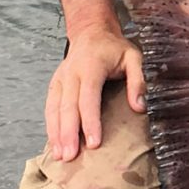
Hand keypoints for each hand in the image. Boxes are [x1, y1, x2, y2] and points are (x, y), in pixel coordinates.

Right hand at [46, 24, 142, 162]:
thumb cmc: (114, 48)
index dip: (90, 121)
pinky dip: (50, 126)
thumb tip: (139, 107)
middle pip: (68, 106)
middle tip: (71, 156)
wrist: (91, 31)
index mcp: (91, 66)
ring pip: (54, 108)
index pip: (88, 97)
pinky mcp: (54, 84)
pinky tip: (53, 144)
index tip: (94, 143)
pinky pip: (49, 107)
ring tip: (59, 156)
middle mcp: (71, 73)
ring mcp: (60, 79)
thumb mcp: (133, 57)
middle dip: (68, 133)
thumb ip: (137, 81)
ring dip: (55, 133)